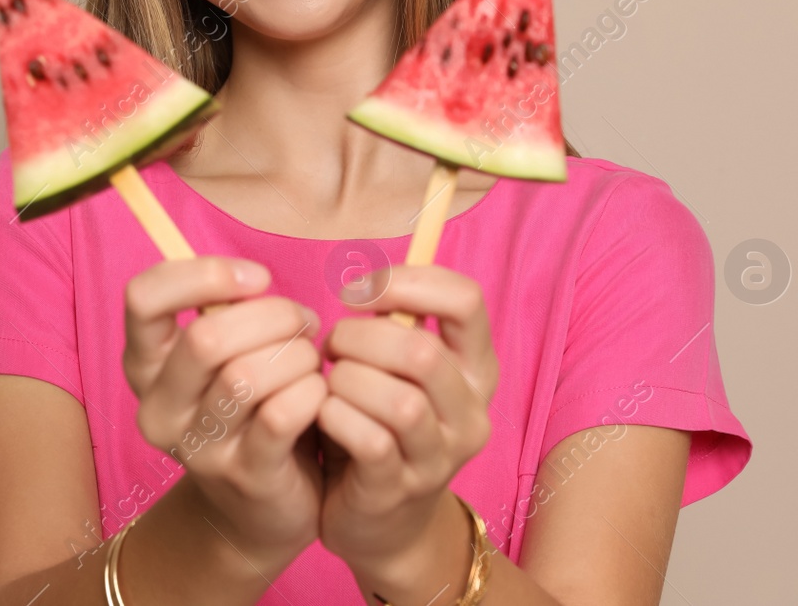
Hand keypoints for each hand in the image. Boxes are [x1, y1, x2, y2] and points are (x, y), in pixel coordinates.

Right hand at [123, 256, 327, 569]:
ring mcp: (197, 447)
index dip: (204, 274)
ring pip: (246, 376)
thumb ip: (226, 314)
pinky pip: (281, 415)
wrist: (260, 508)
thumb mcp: (223, 358)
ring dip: (296, 357)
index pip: (143, 296)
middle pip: (205, 337)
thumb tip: (255, 281)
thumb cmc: (250, 409)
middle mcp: (158, 407)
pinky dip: (312, 392)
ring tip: (313, 362)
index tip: (257, 278)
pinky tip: (320, 394)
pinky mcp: (245, 476)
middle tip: (303, 323)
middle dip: (272, 316)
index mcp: (145, 364)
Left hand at [315, 264, 498, 584]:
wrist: (380, 520)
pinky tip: (321, 412)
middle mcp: (470, 413)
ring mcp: (439, 458)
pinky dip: (335, 417)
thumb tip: (366, 276)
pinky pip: (371, 443)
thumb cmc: (379, 422)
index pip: (466, 299)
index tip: (355, 293)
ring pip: (402, 403)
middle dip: (362, 337)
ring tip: (327, 383)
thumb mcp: (397, 370)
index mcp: (476, 368)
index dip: (404, 282)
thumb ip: (394, 323)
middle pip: (423, 352)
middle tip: (331, 346)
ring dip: (348, 380)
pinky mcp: (398, 490)